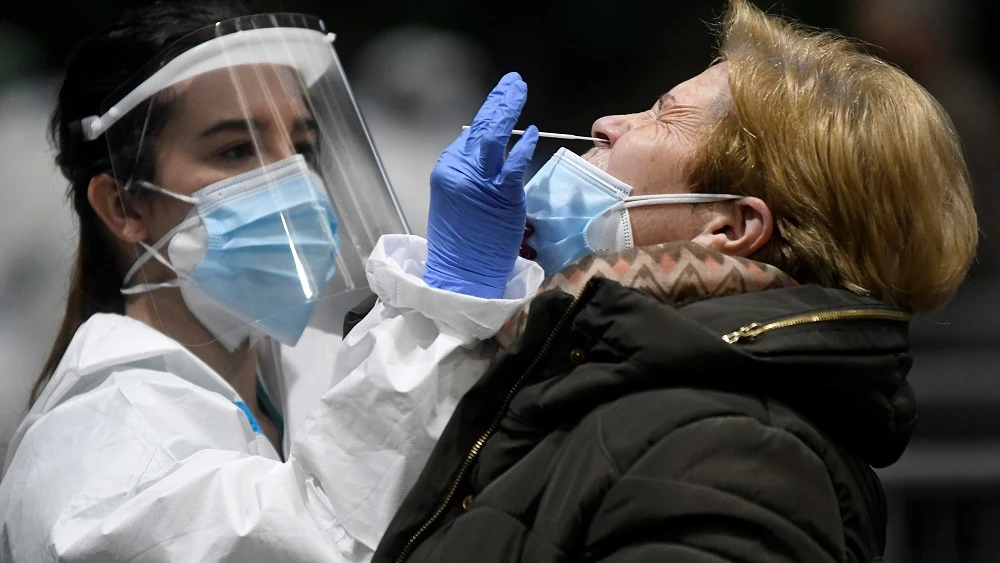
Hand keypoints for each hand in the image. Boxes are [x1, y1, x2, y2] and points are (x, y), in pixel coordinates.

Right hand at [423, 72, 538, 297]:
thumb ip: (472, 178)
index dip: (490, 116)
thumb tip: (490, 161)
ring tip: (518, 91)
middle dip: (498, 103)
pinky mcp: (500, 195)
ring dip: (507, 111)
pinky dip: (521, 147)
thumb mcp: (458, 204)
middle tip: (513, 84)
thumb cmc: (462, 246)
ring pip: (493, 138)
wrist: (460, 276)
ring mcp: (479, 182)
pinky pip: (512, 164)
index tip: (502, 101)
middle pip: (481, 129)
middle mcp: (459, 171)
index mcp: (448, 171)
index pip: (471, 137)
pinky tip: (530, 132)